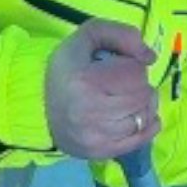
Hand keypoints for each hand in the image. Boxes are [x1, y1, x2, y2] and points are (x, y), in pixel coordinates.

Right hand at [43, 23, 158, 160]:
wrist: (37, 107)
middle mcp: (92, 112)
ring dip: (142, 104)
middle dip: (138, 84)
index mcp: (86, 81)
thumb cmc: (65, 70)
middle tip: (122, 83)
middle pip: (143, 95)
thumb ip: (121, 34)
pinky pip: (141, 138)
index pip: (137, 72)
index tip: (116, 66)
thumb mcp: (87, 36)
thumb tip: (150, 57)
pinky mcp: (101, 151)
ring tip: (126, 98)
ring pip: (145, 117)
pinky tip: (136, 115)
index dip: (132, 64)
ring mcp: (98, 136)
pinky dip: (146, 125)